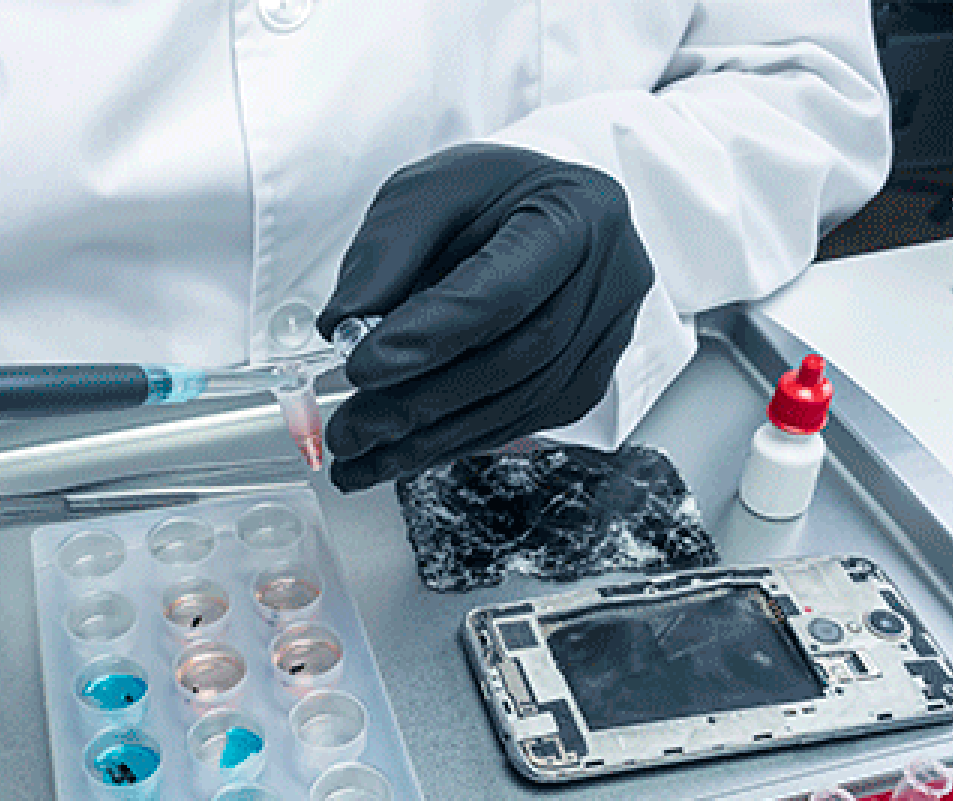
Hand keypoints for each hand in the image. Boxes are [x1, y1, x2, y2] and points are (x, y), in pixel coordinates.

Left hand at [318, 143, 654, 492]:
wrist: (534, 211)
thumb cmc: (489, 194)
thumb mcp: (425, 193)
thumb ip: (384, 254)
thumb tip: (342, 326)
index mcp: (576, 214)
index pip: (502, 289)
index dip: (430, 335)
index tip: (361, 367)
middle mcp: (609, 279)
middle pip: (512, 359)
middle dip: (418, 401)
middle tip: (348, 430)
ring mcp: (606, 337)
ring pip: (516, 406)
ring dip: (429, 439)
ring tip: (359, 455)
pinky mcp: (587, 380)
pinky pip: (520, 425)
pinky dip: (454, 443)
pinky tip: (402, 453)